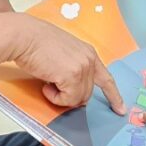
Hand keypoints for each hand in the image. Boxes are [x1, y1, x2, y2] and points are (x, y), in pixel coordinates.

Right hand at [9, 15, 125, 113]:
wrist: (24, 36)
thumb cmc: (36, 43)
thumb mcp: (64, 53)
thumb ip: (74, 68)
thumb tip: (74, 89)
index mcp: (89, 53)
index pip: (106, 78)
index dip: (114, 96)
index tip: (121, 109)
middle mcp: (89, 60)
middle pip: (87, 94)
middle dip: (70, 95)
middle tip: (53, 85)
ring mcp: (82, 68)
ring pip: (77, 99)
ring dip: (60, 96)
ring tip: (47, 81)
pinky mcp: (72, 76)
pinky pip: (67, 100)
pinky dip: (54, 97)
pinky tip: (46, 84)